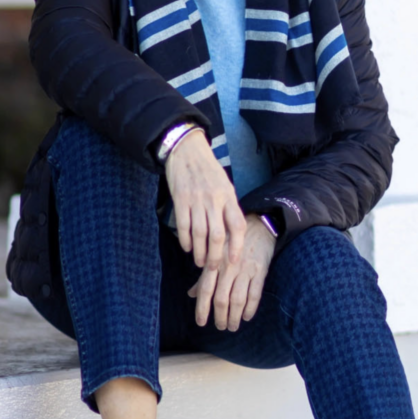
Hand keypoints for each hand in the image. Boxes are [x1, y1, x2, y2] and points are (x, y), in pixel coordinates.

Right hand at [164, 129, 245, 269]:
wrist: (187, 150)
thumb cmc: (208, 171)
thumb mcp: (225, 186)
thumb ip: (228, 208)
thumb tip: (233, 234)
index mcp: (228, 196)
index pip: (237, 226)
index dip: (237, 246)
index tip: (234, 262)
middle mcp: (214, 200)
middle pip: (217, 236)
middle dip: (216, 257)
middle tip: (213, 269)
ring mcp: (196, 200)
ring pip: (199, 234)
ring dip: (200, 252)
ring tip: (200, 262)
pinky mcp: (180, 199)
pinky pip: (183, 225)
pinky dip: (185, 240)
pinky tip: (187, 248)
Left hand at [188, 214, 275, 330]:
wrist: (258, 227)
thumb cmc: (232, 243)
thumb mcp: (215, 255)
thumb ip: (204, 276)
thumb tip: (191, 294)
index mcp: (215, 263)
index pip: (205, 289)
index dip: (202, 308)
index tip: (201, 322)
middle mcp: (228, 267)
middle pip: (221, 298)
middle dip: (220, 316)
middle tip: (220, 327)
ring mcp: (245, 270)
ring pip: (237, 299)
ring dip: (234, 316)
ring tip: (232, 326)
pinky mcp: (260, 271)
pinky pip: (255, 294)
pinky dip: (250, 308)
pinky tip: (247, 317)